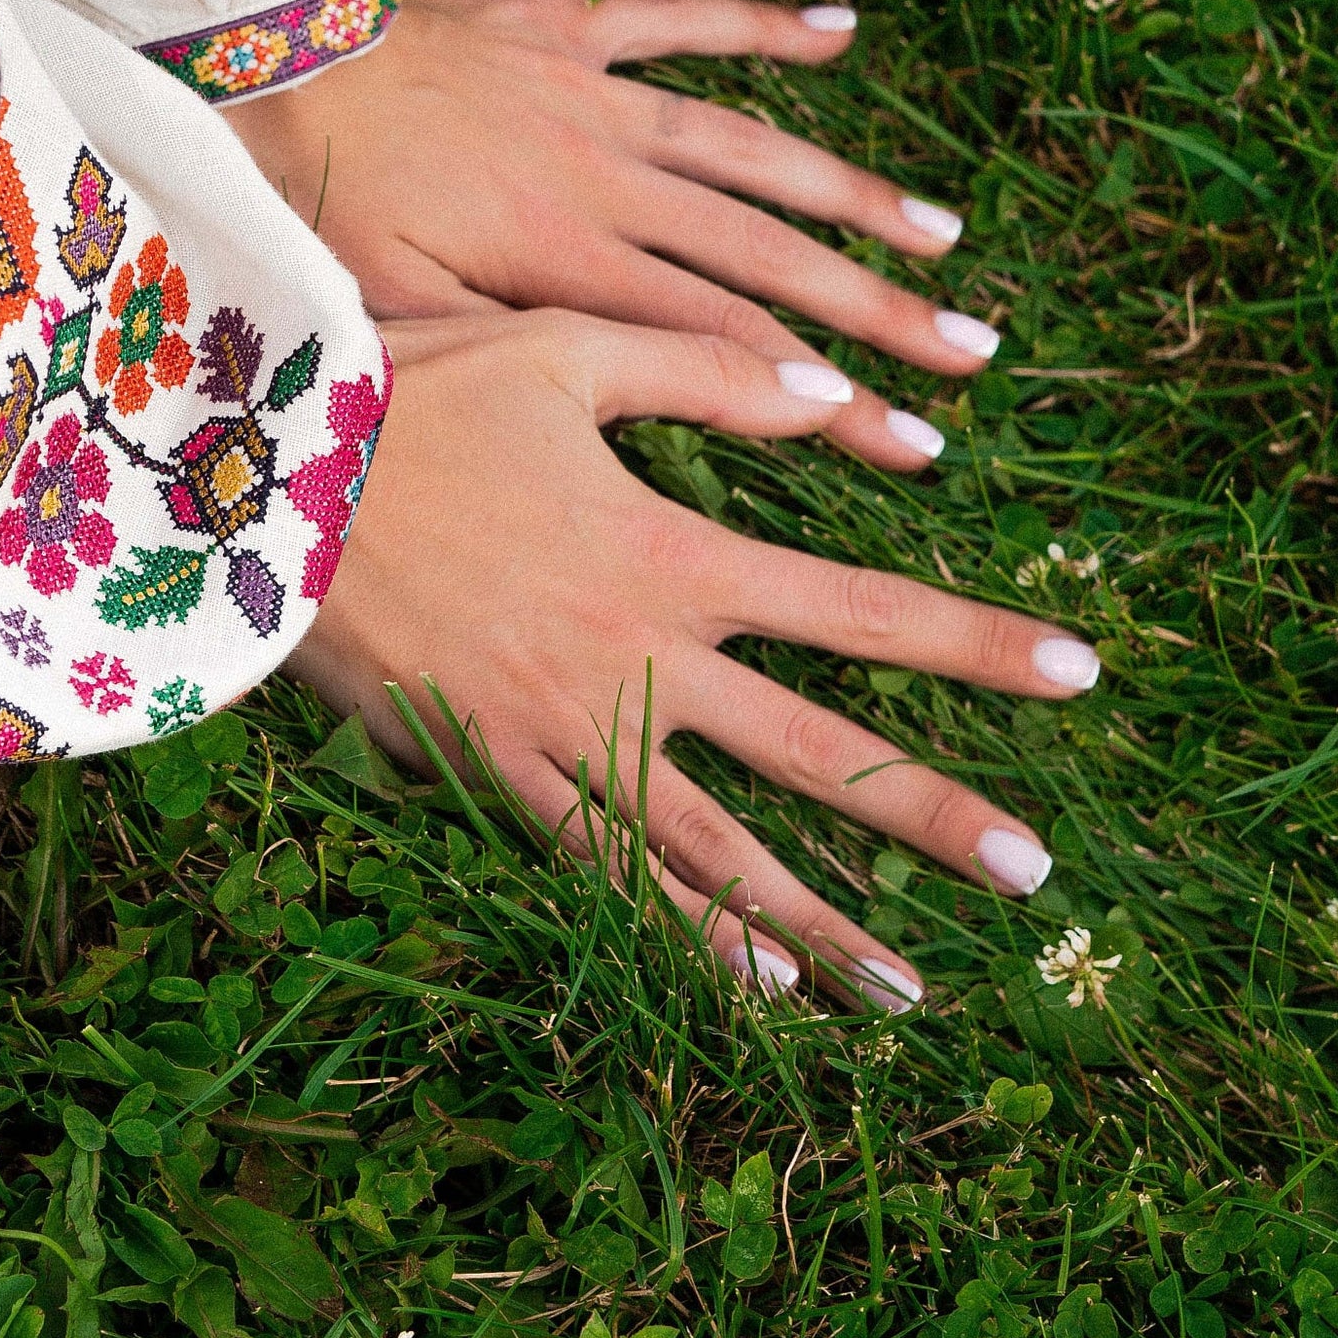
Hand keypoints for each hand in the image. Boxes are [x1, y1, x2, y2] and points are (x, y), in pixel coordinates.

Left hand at [226, 0, 997, 472]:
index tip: (913, 442)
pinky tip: (843, 33)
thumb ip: (494, 376)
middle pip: (766, 253)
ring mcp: (592, 92)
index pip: (724, 342)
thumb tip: (584, 445)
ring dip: (849, 194)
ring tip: (941, 237)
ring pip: (748, 148)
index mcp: (563, 261)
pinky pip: (681, 20)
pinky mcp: (561, 25)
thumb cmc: (300, 201)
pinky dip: (764, 24)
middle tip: (976, 354)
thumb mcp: (383, 319)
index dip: (827, 397)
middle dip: (879, 310)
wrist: (246, 51)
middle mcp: (603, 174)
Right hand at [289, 308, 1092, 1002]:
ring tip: (910, 984)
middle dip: (931, 817)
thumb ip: (710, 374)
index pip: (859, 608)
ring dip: (823, 919)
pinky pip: (603, 871)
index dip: (974, 645)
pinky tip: (754, 982)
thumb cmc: (411, 396)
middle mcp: (637, 662)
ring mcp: (563, 734)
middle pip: (816, 755)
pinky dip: (682, 931)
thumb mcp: (567, 353)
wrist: (259, 484)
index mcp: (670, 553)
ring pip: (718, 849)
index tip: (1077, 674)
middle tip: (1034, 877)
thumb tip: (840, 396)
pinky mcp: (491, 775)